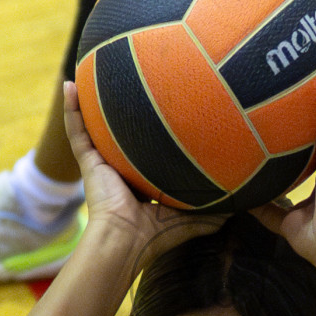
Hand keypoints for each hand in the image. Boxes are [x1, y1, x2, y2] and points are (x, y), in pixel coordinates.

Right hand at [61, 81, 226, 270]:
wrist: (126, 241)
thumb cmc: (157, 235)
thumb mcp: (192, 218)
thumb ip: (217, 209)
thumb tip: (247, 200)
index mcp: (141, 179)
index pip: (147, 150)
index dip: (154, 131)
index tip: (164, 106)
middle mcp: (121, 168)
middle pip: (120, 132)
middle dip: (122, 110)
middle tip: (128, 80)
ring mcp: (102, 163)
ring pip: (94, 125)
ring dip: (91, 101)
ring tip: (90, 73)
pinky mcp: (88, 161)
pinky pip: (76, 130)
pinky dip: (71, 109)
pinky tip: (68, 85)